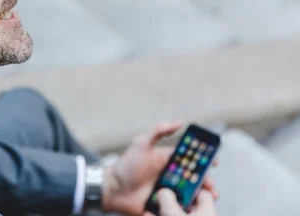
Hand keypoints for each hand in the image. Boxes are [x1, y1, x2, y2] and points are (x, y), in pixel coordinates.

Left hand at [101, 121, 217, 215]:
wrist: (114, 190)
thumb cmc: (126, 166)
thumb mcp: (141, 144)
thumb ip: (158, 131)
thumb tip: (180, 122)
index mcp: (169, 161)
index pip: (191, 160)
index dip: (204, 161)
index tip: (214, 162)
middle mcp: (172, 176)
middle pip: (196, 178)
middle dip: (206, 182)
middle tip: (210, 187)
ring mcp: (171, 192)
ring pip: (192, 194)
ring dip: (202, 196)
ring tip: (206, 199)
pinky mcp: (167, 206)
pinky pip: (182, 207)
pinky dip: (191, 207)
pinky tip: (194, 209)